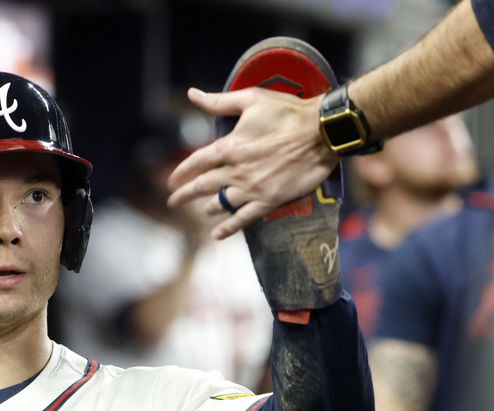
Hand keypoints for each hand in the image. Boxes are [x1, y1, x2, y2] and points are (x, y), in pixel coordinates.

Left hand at [166, 86, 338, 239]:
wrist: (323, 131)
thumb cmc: (288, 112)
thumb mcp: (251, 99)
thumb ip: (218, 101)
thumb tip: (192, 93)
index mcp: (229, 146)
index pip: (195, 163)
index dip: (180, 173)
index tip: (171, 182)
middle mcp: (236, 170)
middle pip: (202, 187)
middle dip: (184, 196)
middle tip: (172, 202)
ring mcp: (252, 188)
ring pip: (220, 204)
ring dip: (207, 208)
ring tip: (202, 211)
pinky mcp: (269, 200)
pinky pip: (243, 219)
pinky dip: (228, 228)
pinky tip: (217, 234)